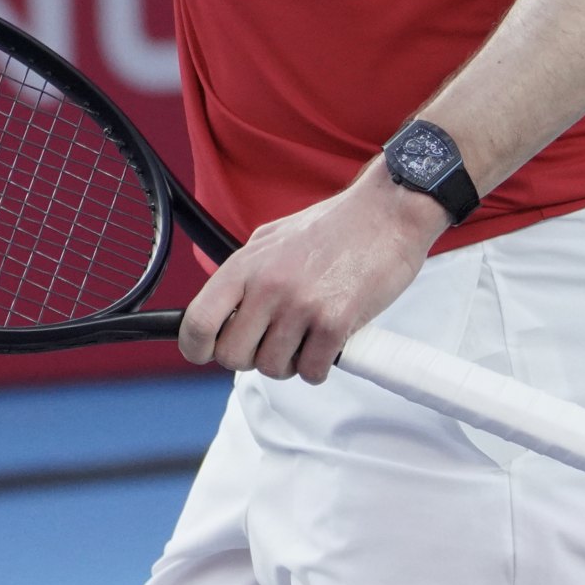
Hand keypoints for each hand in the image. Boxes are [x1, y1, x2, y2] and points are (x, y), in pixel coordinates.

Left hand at [176, 168, 444, 384]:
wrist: (388, 212)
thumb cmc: (335, 226)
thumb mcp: (272, 239)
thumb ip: (245, 274)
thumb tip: (220, 310)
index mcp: (246, 265)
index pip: (197, 322)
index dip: (195, 348)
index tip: (206, 352)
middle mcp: (268, 286)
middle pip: (233, 356)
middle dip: (252, 357)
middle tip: (274, 341)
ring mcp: (301, 306)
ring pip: (274, 368)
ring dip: (290, 361)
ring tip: (307, 336)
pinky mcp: (335, 323)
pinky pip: (312, 371)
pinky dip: (320, 366)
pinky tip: (328, 343)